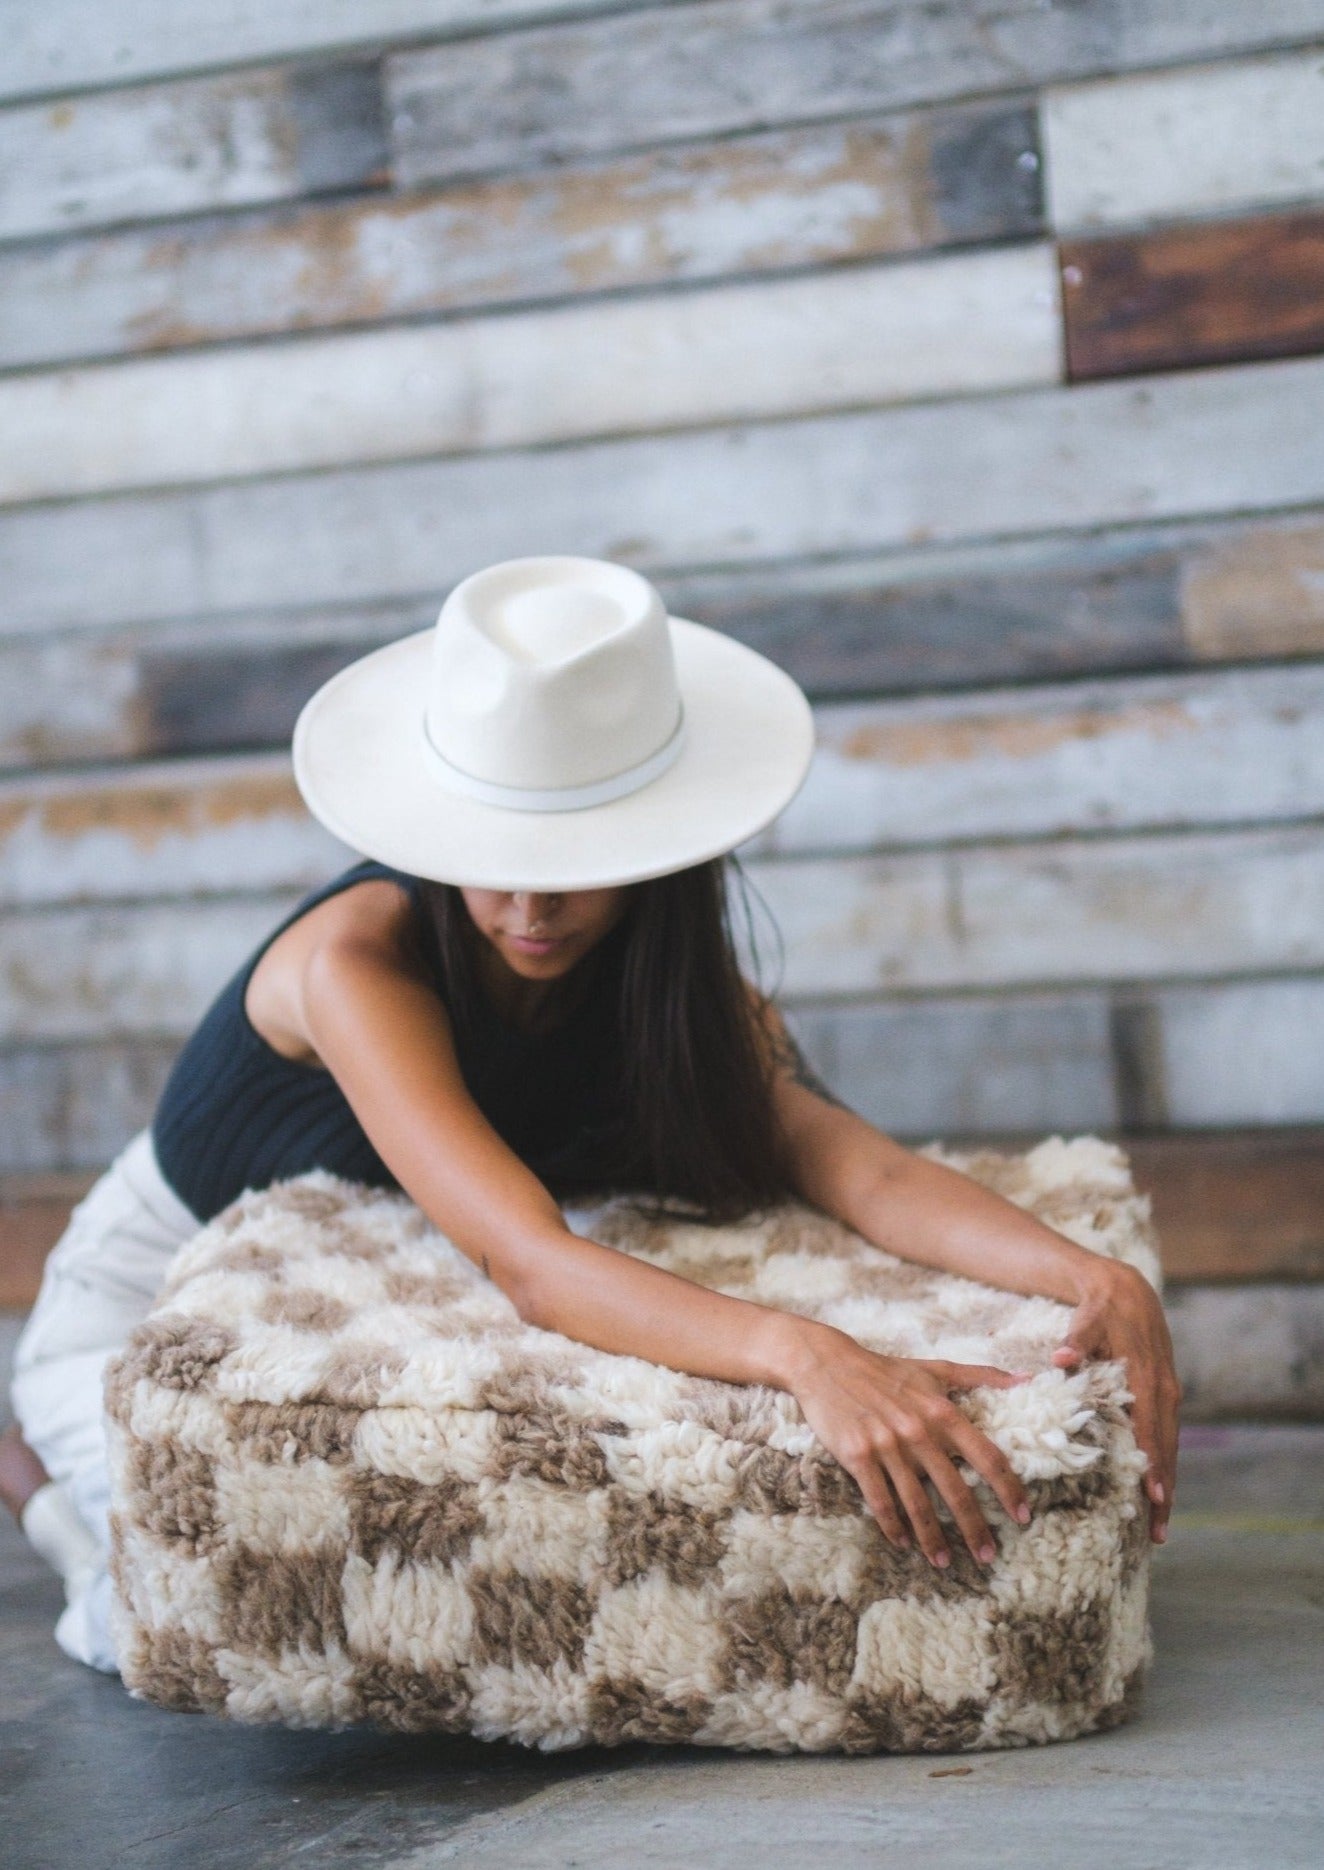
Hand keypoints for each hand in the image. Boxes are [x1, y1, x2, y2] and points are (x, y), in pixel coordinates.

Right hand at [783, 1325, 1032, 1566]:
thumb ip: (982, 1375)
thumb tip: (1027, 1379)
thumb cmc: (887, 1370)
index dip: (1008, 1488)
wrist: (828, 1364)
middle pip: (956, 1489)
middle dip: (975, 1527)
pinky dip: (893, 1526)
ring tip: (944, 1562)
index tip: (1023, 1516)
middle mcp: (919, 1431)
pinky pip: (880, 1500)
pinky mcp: (858, 1456)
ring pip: (917, 1502)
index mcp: (942, 1411)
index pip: (987, 1456)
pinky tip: (903, 1543)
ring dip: (933, 1537)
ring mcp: (887, 1445)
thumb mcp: (936, 1368)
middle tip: (988, 1555)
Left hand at [1053, 1263, 1180, 1542]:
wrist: (1128, 1289)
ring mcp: (1168, 1394)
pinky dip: (1163, 1465)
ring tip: (1159, 1526)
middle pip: (1166, 1449)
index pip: (1150, 1430)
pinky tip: (1156, 1491)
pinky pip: (1165, 1436)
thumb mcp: (1089, 1317)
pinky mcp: (1164, 1395)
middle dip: (1164, 1493)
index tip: (1151, 1499)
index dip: (1151, 1465)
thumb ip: (1076, 1340)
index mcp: (1147, 1378)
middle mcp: (1164, 1391)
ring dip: (1166, 1486)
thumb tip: (1061, 1358)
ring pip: (1169, 1447)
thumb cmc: (1103, 1307)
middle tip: (1157, 1535)